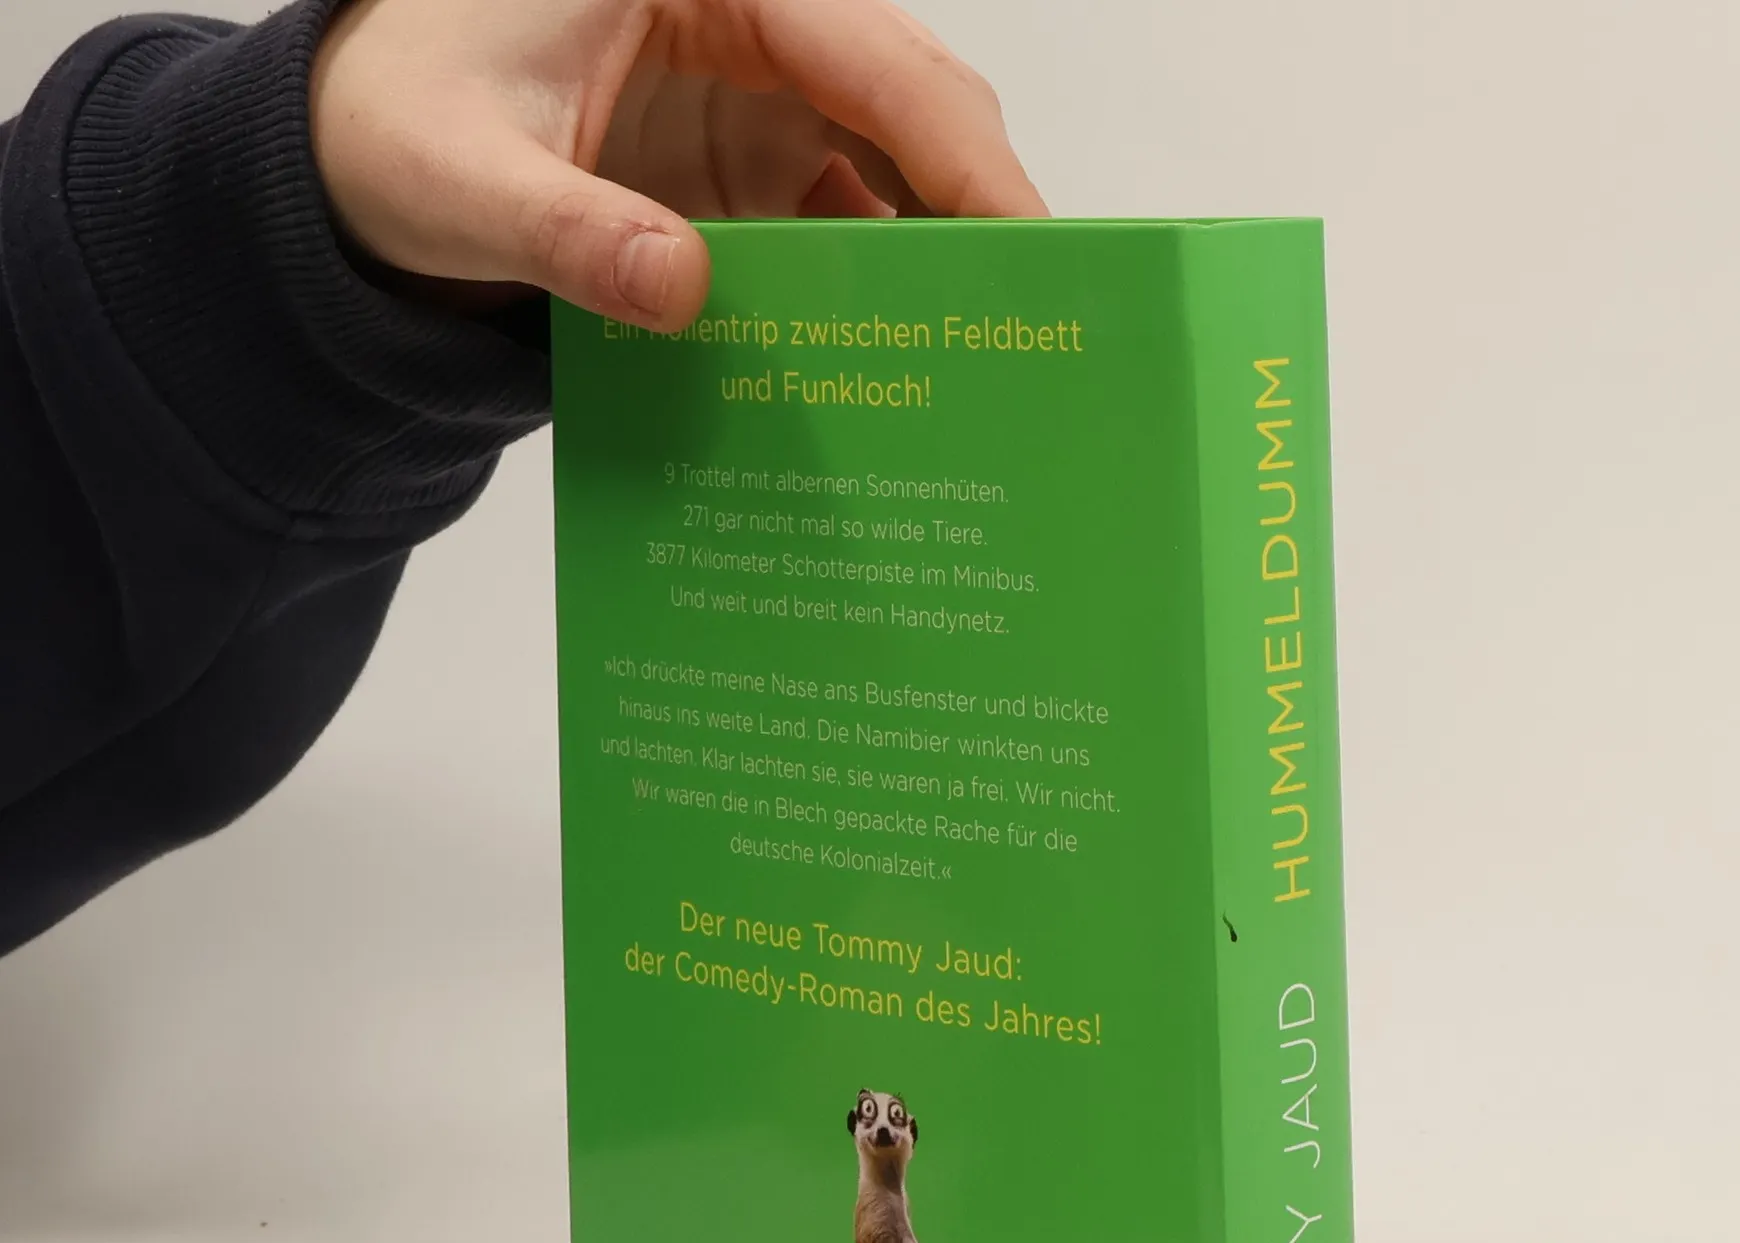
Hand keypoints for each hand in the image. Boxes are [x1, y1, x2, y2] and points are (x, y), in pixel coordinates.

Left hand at [310, 0, 1047, 330]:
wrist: (356, 156)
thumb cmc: (395, 124)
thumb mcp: (459, 180)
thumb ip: (567, 234)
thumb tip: (681, 293)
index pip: (869, 53)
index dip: (960, 149)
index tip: (1025, 244)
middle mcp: (751, 28)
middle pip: (907, 108)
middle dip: (975, 211)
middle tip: (1037, 329)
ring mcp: (755, 105)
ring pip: (890, 172)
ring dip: (934, 263)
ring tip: (986, 366)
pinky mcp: (744, 174)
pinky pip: (838, 227)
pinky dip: (872, 292)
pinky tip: (896, 365)